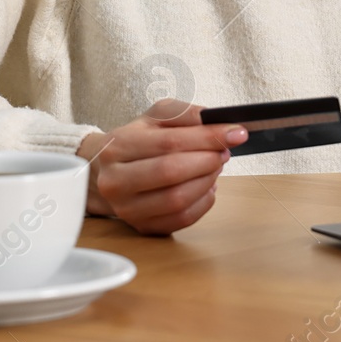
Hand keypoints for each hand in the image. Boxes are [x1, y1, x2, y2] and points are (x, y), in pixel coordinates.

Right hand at [75, 99, 247, 234]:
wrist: (104, 172)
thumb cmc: (136, 141)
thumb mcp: (155, 117)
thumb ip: (184, 114)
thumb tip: (217, 122)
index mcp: (117, 147)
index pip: (169, 142)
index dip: (208, 137)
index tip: (236, 133)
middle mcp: (116, 181)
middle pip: (172, 172)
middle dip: (208, 159)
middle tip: (224, 150)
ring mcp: (127, 209)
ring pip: (178, 199)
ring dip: (208, 180)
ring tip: (215, 165)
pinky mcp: (142, 227)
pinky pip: (182, 219)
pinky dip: (204, 202)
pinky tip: (207, 186)